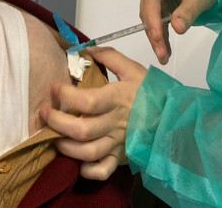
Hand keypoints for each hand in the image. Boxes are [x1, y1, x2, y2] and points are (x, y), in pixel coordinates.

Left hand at [40, 47, 145, 180]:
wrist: (176, 118)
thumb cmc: (153, 93)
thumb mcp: (134, 69)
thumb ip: (110, 57)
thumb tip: (86, 49)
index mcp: (117, 99)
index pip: (86, 101)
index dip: (65, 96)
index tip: (54, 89)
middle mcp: (115, 124)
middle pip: (81, 129)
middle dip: (57, 123)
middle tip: (45, 114)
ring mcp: (118, 143)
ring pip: (87, 152)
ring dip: (65, 147)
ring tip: (54, 136)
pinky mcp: (122, 158)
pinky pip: (102, 170)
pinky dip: (87, 170)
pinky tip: (77, 162)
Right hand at [140, 0, 215, 63]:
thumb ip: (188, 12)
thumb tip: (177, 28)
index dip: (153, 19)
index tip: (158, 37)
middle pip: (148, 10)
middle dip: (154, 33)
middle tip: (162, 54)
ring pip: (150, 19)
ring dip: (156, 38)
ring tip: (164, 57)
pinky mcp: (157, 4)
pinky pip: (157, 22)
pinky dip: (161, 36)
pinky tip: (165, 51)